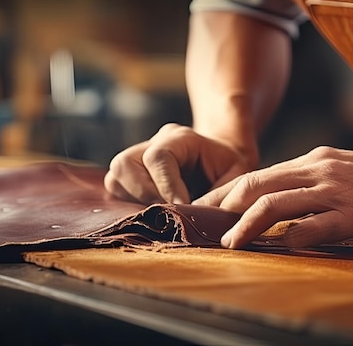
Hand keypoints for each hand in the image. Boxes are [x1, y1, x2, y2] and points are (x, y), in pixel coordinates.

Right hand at [104, 123, 254, 203]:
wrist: (221, 160)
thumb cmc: (230, 168)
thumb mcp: (236, 176)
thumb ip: (219, 195)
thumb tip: (194, 215)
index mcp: (181, 138)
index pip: (159, 157)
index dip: (166, 185)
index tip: (182, 206)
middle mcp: (153, 143)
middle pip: (125, 163)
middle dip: (144, 194)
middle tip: (168, 212)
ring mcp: (138, 156)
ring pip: (116, 176)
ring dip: (134, 200)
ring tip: (161, 213)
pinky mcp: (130, 174)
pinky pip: (116, 188)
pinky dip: (129, 204)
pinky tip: (153, 212)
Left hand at [194, 146, 352, 247]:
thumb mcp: (344, 173)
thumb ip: (312, 185)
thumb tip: (279, 207)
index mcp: (315, 160)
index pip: (259, 174)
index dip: (227, 191)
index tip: (208, 208)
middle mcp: (319, 170)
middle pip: (255, 183)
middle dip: (223, 206)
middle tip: (203, 226)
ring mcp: (336, 190)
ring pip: (274, 202)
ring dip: (245, 224)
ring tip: (229, 243)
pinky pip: (313, 226)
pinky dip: (291, 239)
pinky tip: (282, 249)